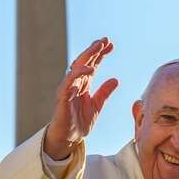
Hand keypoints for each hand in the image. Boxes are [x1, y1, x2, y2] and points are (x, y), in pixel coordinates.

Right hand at [43, 38, 118, 159]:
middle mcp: (75, 83)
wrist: (69, 139)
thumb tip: (115, 79)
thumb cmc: (79, 122)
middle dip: (94, 50)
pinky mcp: (63, 97)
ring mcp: (68, 89)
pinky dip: (78, 73)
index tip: (111, 45)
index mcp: (84, 84)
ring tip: (98, 47)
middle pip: (84, 61)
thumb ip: (104, 92)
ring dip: (87, 56)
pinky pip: (70, 82)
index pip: (92, 64)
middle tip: (105, 40)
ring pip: (76, 67)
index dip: (101, 54)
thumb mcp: (97, 105)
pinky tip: (89, 68)